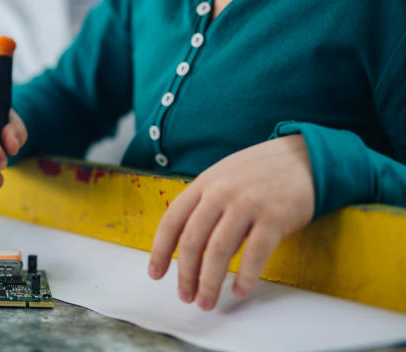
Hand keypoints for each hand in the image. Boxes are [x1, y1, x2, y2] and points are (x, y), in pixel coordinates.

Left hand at [147, 134, 314, 309]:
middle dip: (186, 274)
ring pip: (219, 250)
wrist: (303, 157)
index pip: (172, 220)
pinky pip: (256, 253)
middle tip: (186, 297)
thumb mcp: (222, 177)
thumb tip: (189, 247)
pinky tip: (241, 291)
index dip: (160, 251)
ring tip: (207, 302)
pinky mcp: (275, 217)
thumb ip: (204, 205)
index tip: (155, 274)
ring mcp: (247, 204)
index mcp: (204, 184)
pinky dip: (246, 277)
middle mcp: (221, 193)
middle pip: (193, 240)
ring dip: (210, 282)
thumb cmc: (259, 172)